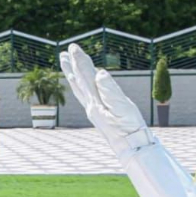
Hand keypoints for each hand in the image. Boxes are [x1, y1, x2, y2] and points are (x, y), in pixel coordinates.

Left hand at [59, 43, 152, 157]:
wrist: (132, 148)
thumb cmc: (130, 128)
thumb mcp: (123, 108)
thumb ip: (110, 90)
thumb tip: (99, 73)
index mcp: (95, 101)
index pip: (85, 76)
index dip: (79, 61)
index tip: (72, 47)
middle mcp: (90, 105)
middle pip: (79, 81)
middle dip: (72, 65)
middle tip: (63, 52)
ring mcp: (93, 110)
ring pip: (79, 88)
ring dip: (72, 74)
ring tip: (65, 63)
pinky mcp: (98, 114)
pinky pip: (84, 95)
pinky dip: (79, 86)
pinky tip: (79, 83)